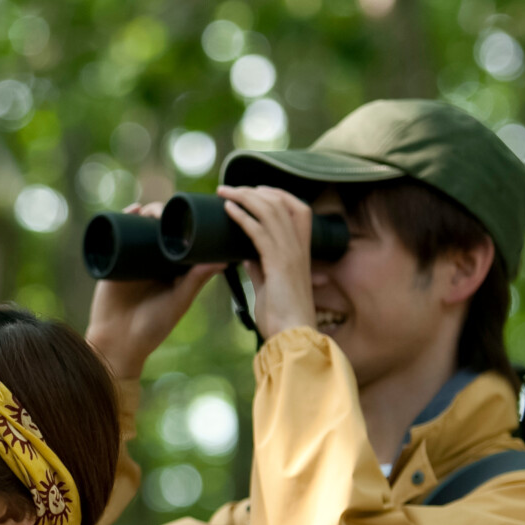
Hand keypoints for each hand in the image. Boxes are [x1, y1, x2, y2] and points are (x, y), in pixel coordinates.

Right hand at [86, 201, 222, 381]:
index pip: (181, 239)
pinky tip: (131, 209)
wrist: (117, 343)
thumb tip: (224, 259)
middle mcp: (153, 261)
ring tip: (152, 210)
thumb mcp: (178, 301)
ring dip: (146, 213)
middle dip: (164, 214)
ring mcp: (132, 260)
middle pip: (159, 228)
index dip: (186, 222)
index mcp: (172, 270)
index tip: (195, 209)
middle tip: (169, 210)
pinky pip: (116, 235)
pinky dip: (123, 219)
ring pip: (139, 228)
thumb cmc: (151, 328)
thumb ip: (197, 281)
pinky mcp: (112, 261)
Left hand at [216, 186, 315, 339]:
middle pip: (281, 203)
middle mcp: (299, 247)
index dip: (277, 194)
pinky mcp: (278, 263)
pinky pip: (259, 231)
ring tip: (224, 192)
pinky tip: (229, 210)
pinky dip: (243, 217)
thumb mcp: (269, 285)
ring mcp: (290, 253)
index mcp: (300, 251)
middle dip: (254, 191)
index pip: (297, 209)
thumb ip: (259, 267)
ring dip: (244, 197)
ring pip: (270, 211)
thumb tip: (245, 254)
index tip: (254, 190)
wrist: (291, 336)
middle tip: (229, 188)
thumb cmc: (281, 315)